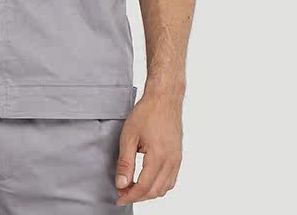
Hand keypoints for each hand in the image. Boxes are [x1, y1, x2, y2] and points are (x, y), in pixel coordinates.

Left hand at [114, 88, 183, 204]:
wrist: (164, 98)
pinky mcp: (178, 156)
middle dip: (137, 196)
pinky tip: (147, 180)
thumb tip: (121, 184)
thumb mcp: (129, 136)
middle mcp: (171, 161)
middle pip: (155, 191)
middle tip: (123, 192)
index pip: (143, 187)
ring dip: (149, 192)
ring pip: (164, 188)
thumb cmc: (147, 112)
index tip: (119, 197)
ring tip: (133, 186)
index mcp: (159, 157)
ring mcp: (177, 159)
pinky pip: (171, 179)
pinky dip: (159, 185)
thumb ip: (125, 163)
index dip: (130, 196)